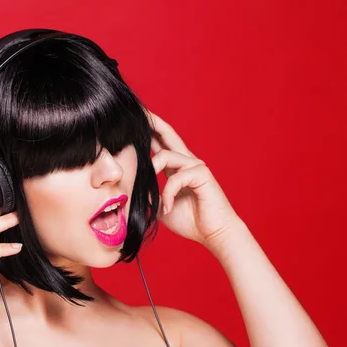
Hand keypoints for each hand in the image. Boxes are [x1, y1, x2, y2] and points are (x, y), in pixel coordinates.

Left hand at [145, 109, 242, 246]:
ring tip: (147, 187)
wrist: (214, 234)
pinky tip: (168, 208)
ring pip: (166, 155)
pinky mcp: (202, 175)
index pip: (160, 144)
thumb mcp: (162, 207)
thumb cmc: (191, 222)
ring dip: (153, 170)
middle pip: (168, 134)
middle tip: (137, 112)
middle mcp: (187, 162)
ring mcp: (196, 166)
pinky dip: (168, 194)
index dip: (148, 132)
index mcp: (177, 168)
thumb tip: (132, 190)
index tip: (132, 122)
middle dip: (152, 122)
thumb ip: (150, 196)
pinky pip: (176, 177)